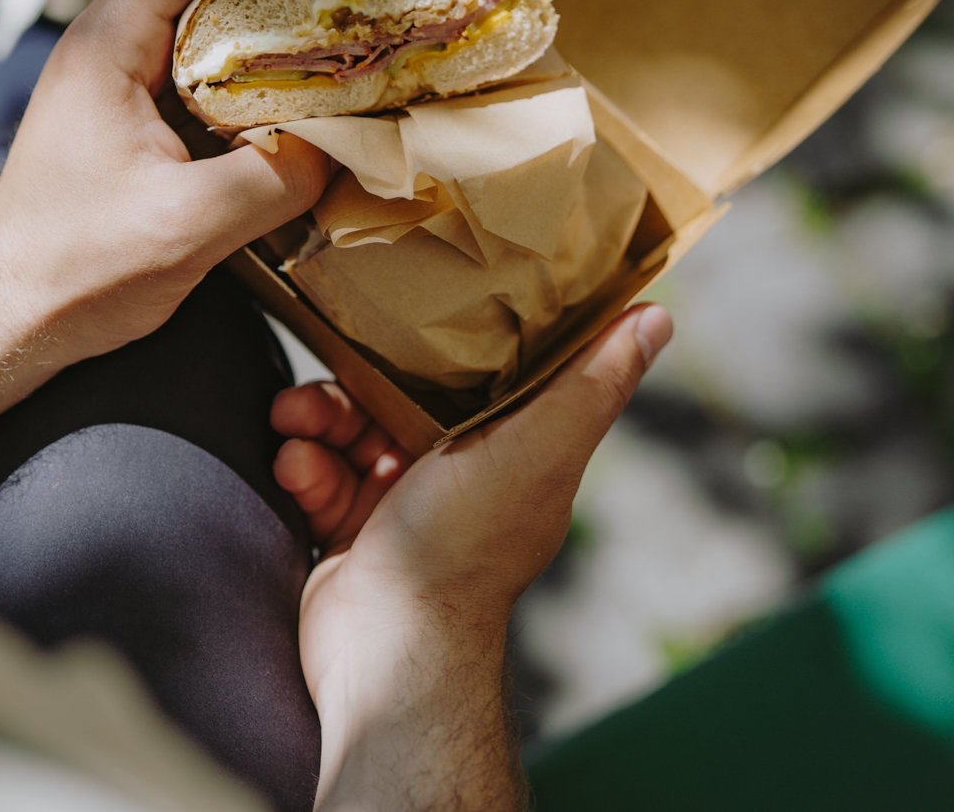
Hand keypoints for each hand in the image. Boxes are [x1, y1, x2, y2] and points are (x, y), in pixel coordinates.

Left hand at [0, 0, 371, 371]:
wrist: (4, 320)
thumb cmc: (71, 268)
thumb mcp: (185, 225)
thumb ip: (273, 179)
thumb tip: (344, 148)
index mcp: (110, 43)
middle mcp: (114, 48)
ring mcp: (124, 87)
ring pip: (216, 24)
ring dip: (285, 19)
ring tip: (356, 30)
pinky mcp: (139, 128)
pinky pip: (214, 77)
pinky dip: (268, 74)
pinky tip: (315, 102)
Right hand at [273, 305, 674, 717]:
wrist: (388, 646)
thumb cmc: (465, 546)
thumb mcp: (539, 450)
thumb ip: (594, 383)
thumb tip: (659, 315)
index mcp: (513, 450)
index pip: (479, 372)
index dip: (442, 340)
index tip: (407, 308)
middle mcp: (462, 473)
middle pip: (402, 394)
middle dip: (357, 381)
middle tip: (324, 378)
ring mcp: (404, 502)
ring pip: (353, 428)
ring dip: (317, 418)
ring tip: (294, 422)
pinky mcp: (354, 529)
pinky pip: (321, 472)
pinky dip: (304, 464)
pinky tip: (296, 466)